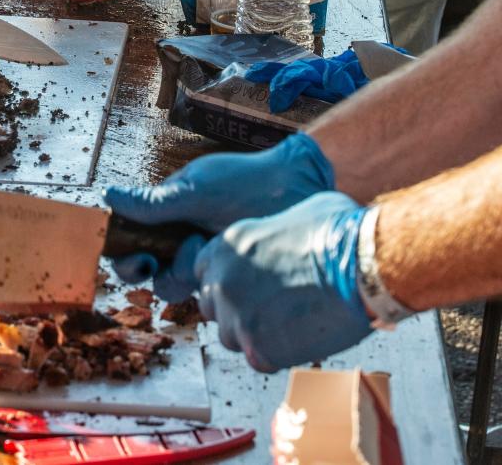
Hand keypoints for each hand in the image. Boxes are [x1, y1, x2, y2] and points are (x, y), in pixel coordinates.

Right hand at [102, 132, 332, 300]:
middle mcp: (180, 241)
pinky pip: (207, 297)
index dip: (123, 254)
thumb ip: (154, 201)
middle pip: (145, 271)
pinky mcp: (228, 278)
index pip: (129, 241)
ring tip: (202, 247)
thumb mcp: (196, 190)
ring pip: (173, 287)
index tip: (135, 256)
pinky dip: (211, 286)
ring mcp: (203, 261)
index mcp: (166, 216)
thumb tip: (108, 197)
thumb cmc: (248, 182)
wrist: (301, 191)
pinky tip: (227, 267)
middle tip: (153, 261)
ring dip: (181, 273)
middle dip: (147, 269)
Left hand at [193, 192, 372, 371]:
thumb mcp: (297, 214)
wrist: (367, 266)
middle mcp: (223, 280)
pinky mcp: (258, 347)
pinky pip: (258, 359)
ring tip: (293, 323)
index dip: (229, 282)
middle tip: (273, 309)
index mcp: (227, 245)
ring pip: (231, 337)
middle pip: (213, 306)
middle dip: (237, 310)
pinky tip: (303, 337)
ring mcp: (237, 316)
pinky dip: (279, 354)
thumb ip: (271, 233)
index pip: (206, 272)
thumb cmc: (342, 234)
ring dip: (255, 335)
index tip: (250, 287)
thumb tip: (284, 236)